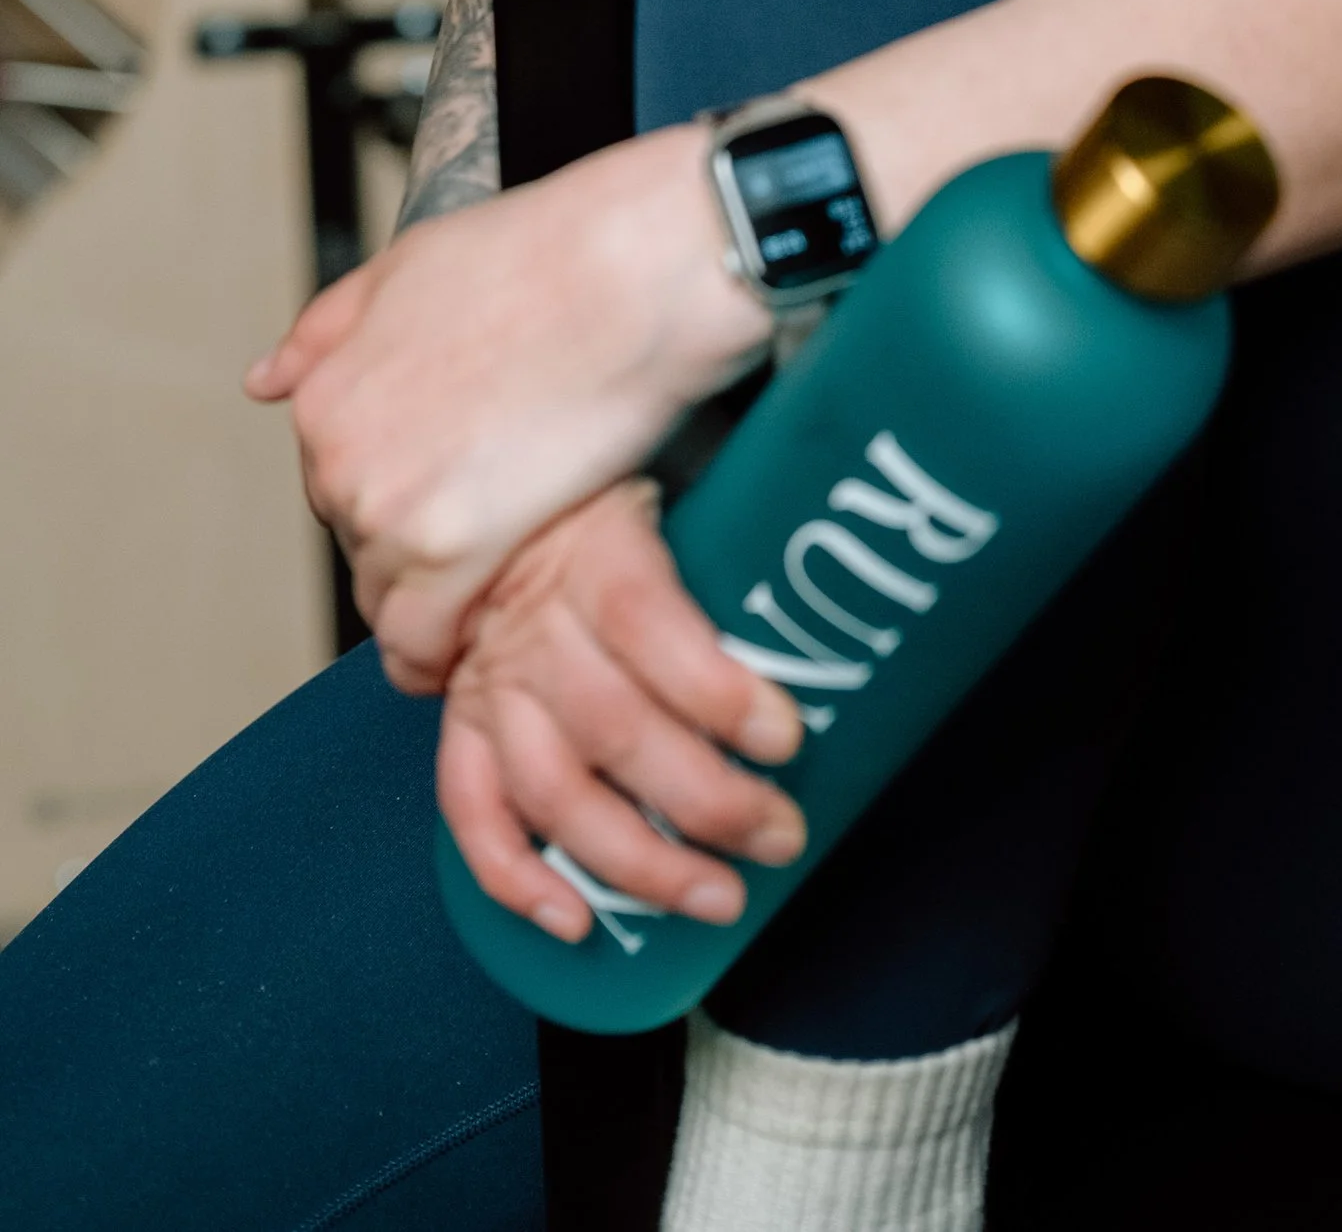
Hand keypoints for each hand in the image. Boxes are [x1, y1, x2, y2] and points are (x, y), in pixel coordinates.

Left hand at [246, 124, 769, 687]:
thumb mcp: (409, 265)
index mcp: (325, 395)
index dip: (402, 484)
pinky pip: (424, 638)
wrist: (629, 273)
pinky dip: (446, 648)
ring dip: (433, 596)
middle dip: (416, 540)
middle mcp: (340, 460)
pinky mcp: (455, 553)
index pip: (337, 480)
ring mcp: (392, 511)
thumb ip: (328, 330)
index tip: (450, 484)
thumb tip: (263, 380)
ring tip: (498, 573)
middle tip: (491, 521)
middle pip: (362, 541)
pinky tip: (482, 633)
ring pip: (388, 595)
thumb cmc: (541, 256)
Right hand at [437, 481, 807, 940]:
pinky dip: (515, 877)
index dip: (716, 689)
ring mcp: (491, 684)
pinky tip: (575, 919)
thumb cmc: (604, 492)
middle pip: (614, 727)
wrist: (485, 497)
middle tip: (781, 836)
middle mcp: (535, 627)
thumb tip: (831, 523)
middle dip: (706, 800)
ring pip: (554, 790)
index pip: (651, 624)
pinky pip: (473, 813)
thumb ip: (732, 511)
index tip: (787, 737)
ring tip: (716, 899)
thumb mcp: (668, 467)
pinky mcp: (463, 727)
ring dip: (636, 861)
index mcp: (593, 551)